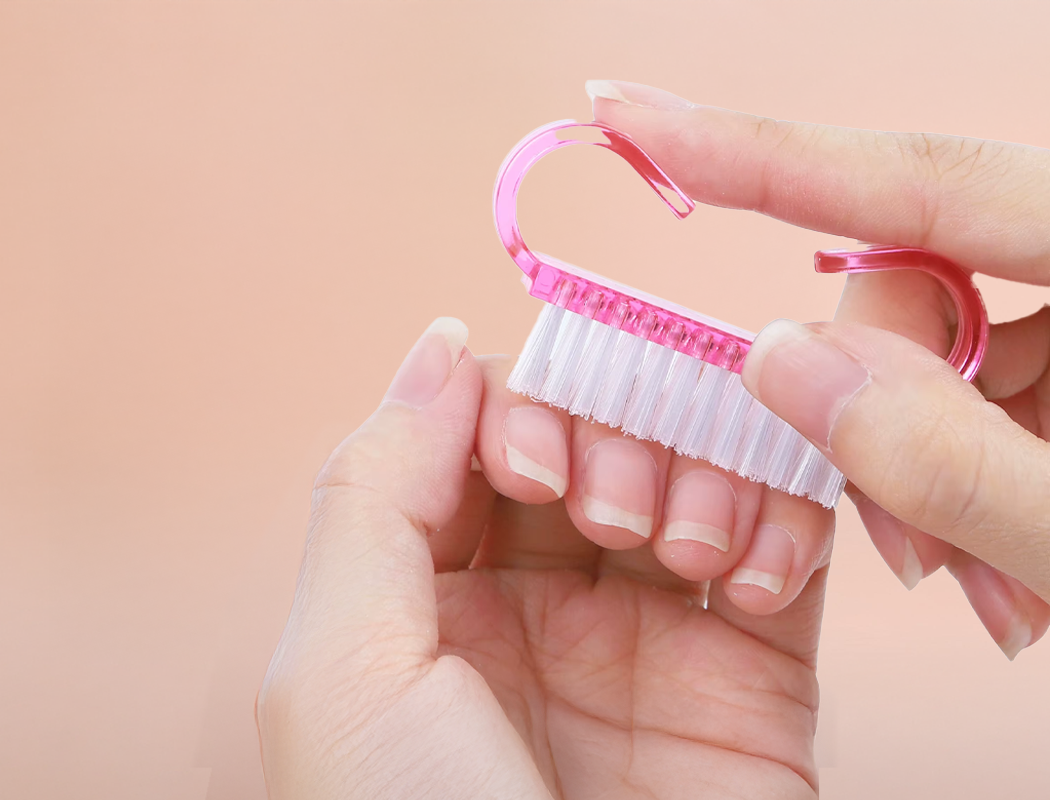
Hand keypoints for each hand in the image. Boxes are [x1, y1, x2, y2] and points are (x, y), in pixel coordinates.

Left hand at [258, 319, 822, 798]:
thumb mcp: (339, 667)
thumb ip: (372, 492)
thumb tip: (438, 345)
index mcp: (412, 600)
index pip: (469, 432)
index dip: (510, 410)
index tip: (528, 460)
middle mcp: (524, 611)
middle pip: (582, 437)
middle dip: (603, 438)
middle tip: (602, 511)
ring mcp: (641, 641)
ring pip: (685, 475)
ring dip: (695, 475)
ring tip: (681, 550)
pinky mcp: (751, 680)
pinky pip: (783, 550)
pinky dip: (781, 524)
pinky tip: (747, 569)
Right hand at [589, 79, 1049, 658]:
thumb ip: (946, 457)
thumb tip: (780, 361)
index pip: (922, 179)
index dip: (755, 150)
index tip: (630, 110)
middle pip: (937, 284)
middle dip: (885, 410)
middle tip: (913, 558)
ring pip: (974, 357)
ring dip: (944, 479)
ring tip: (1004, 607)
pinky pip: (1028, 398)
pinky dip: (998, 487)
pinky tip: (1025, 584)